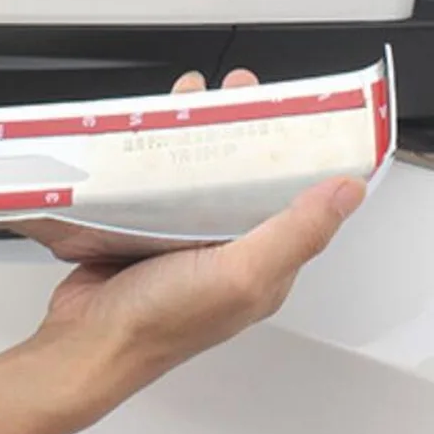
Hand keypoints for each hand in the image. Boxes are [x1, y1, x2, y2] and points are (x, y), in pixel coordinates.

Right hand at [27, 68, 366, 423]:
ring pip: (196, 174)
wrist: (86, 340)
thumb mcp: (240, 276)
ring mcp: (180, 239)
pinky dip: (156, 155)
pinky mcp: (143, 231)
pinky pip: (158, 184)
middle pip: (239, 176)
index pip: (289, 196)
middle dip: (238, 128)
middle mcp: (223, 249)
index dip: (289, 150)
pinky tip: (149, 133)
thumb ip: (296, 233)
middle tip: (231, 92)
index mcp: (260, 261)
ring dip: (195, 134)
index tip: (282, 109)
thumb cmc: (160, 322)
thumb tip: (347, 192)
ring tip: (189, 98)